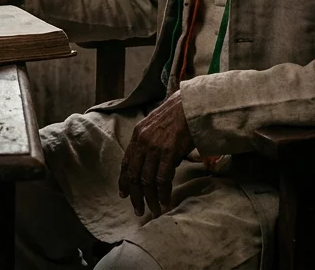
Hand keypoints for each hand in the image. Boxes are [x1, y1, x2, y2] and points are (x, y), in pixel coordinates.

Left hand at [118, 91, 194, 217]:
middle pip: (133, 175)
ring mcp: (154, 147)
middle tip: (138, 209)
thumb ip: (151, 144)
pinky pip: (162, 178)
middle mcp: (142, 142)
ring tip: (153, 209)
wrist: (191, 105)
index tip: (124, 194)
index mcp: (137, 135)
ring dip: (149, 198)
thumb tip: (156, 166)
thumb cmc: (177, 115)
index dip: (124, 181)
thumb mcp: (156, 126)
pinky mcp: (169, 152)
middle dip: (135, 195)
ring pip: (146, 180)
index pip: (126, 162)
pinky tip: (164, 200)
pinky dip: (163, 192)